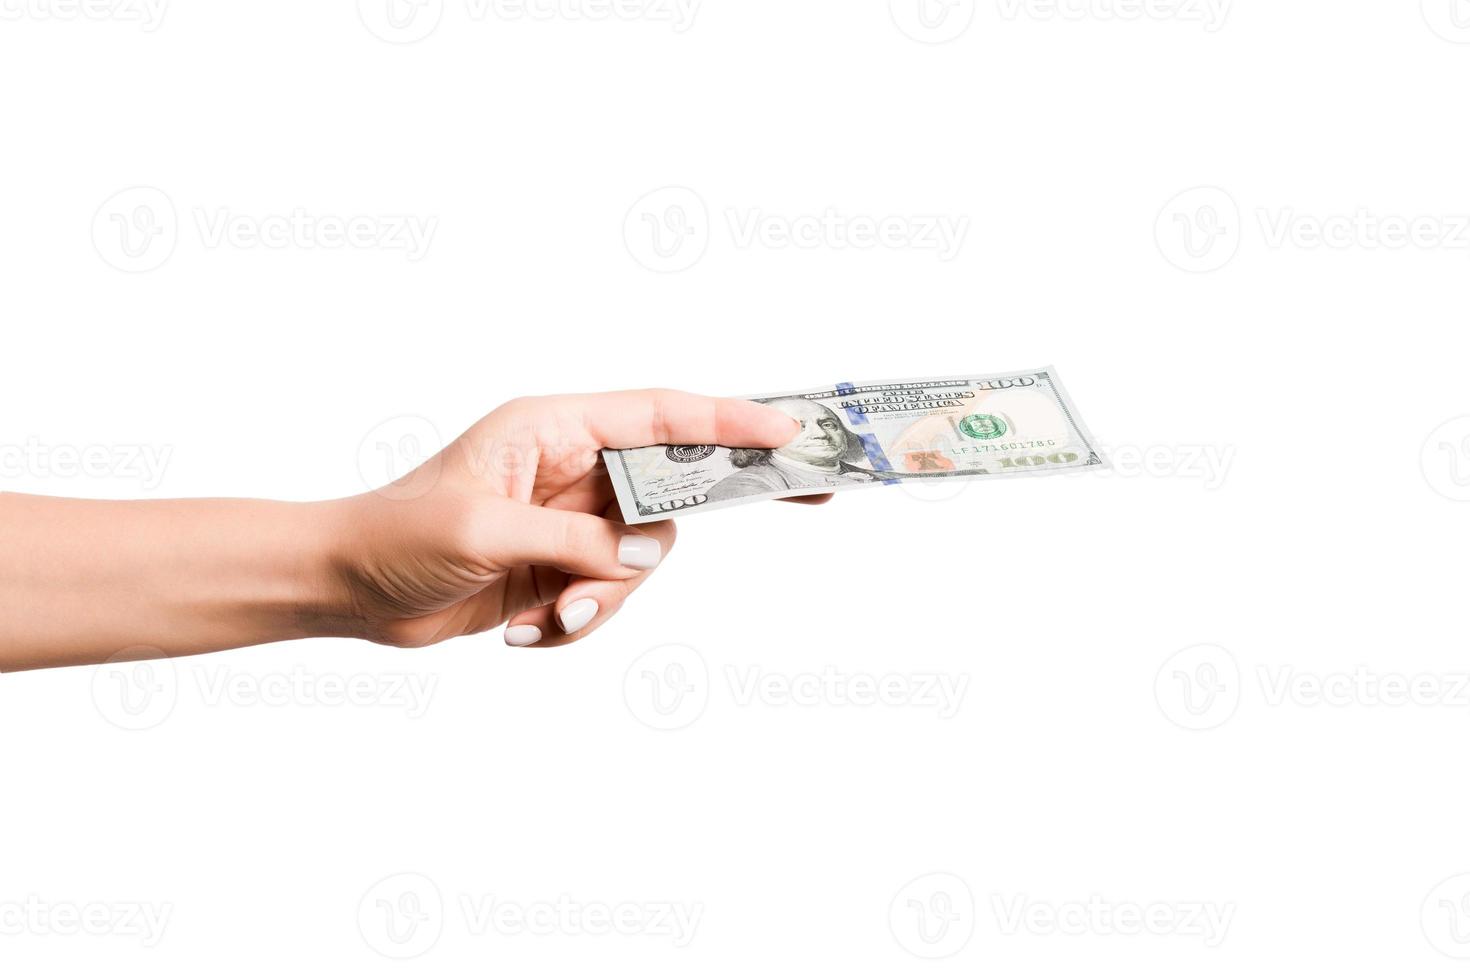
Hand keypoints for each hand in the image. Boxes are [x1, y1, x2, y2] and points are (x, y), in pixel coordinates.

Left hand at [336, 390, 801, 648]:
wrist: (344, 589)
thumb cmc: (393, 536)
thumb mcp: (485, 531)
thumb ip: (574, 536)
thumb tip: (642, 550)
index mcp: (550, 429)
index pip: (659, 416)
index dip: (729, 421)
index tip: (790, 432)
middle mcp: (569, 469)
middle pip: (667, 491)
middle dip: (677, 528)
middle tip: (794, 505)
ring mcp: (569, 521)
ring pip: (640, 559)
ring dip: (604, 598)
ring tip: (549, 614)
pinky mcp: (560, 568)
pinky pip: (606, 598)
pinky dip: (576, 622)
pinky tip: (522, 628)